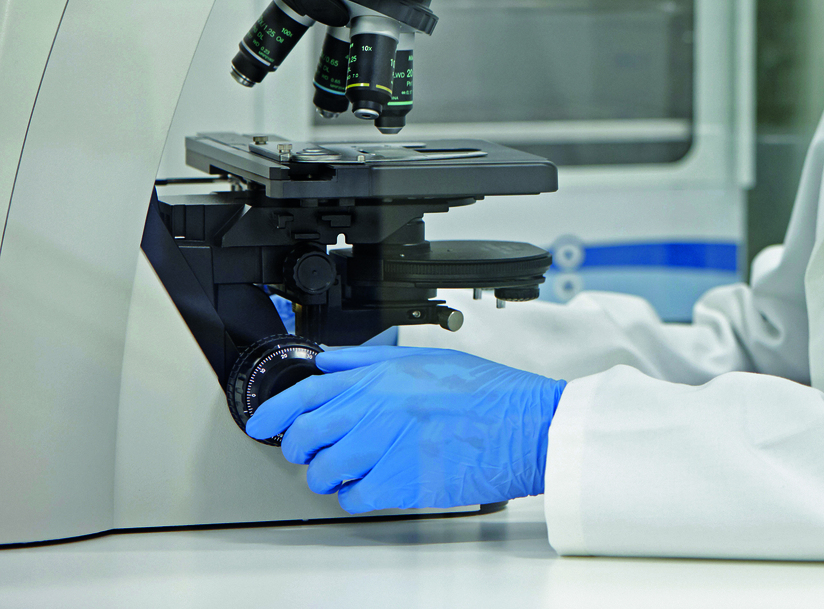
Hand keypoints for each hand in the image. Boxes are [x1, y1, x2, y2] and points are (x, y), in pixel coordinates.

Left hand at [245, 345, 564, 513]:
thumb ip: (371, 360)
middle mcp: (375, 409)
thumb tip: (330, 361)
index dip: (276, 411)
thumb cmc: (487, 393)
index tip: (264, 424)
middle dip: (303, 448)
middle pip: (306, 435)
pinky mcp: (398, 483)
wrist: (523, 426)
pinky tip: (377, 485)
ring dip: (332, 475)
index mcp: (380, 377)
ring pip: (324, 472)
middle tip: (316, 451)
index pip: (307, 392)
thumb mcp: (428, 359)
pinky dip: (358, 497)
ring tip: (355, 469)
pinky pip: (353, 499)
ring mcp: (383, 447)